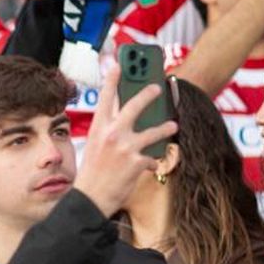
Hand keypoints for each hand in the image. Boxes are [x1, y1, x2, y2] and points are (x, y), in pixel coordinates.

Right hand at [72, 65, 178, 217]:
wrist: (90, 199)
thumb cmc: (92, 174)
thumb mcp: (95, 146)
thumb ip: (109, 131)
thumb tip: (125, 120)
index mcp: (99, 128)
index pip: (106, 98)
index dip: (112, 79)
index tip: (118, 64)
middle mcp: (112, 134)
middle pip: (134, 106)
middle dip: (148, 94)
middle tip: (157, 87)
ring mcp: (125, 147)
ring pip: (153, 131)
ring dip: (165, 127)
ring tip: (172, 125)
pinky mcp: (137, 162)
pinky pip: (152, 157)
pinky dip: (152, 162)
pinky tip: (150, 166)